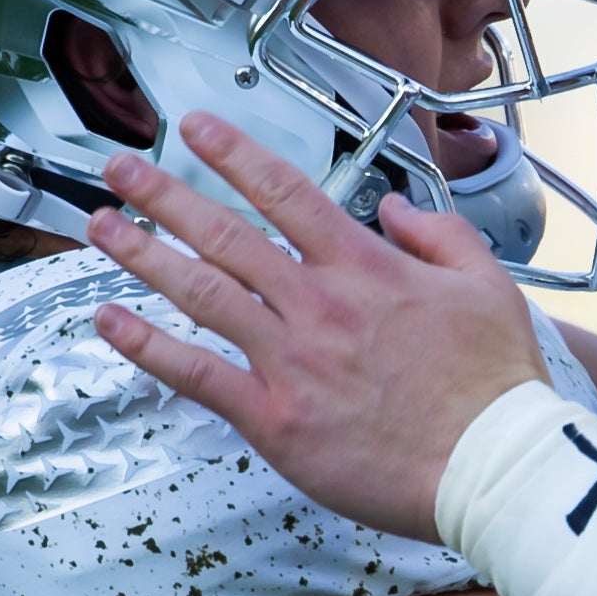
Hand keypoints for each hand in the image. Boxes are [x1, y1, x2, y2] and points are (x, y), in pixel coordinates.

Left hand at [79, 118, 552, 539]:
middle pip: (225, 234)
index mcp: (366, 267)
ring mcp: (291, 360)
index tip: (194, 128)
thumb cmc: (496, 386)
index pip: (285, 192)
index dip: (234, 153)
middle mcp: (318, 303)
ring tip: (100, 227)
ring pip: (201, 292)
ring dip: (143, 255)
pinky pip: (197, 374)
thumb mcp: (488, 286)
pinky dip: (147, 347)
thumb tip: (395, 209)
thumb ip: (440, 235)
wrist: (494, 467)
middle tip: (120, 168)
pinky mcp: (275, 418)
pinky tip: (110, 322)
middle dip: (164, 194)